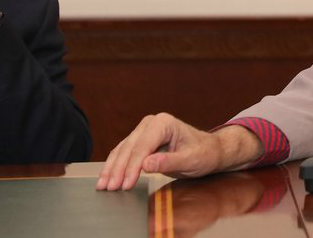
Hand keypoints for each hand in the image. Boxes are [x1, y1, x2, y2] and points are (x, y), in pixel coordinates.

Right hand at [96, 114, 260, 190]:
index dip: (132, 167)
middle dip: (118, 170)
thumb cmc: (203, 153)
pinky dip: (115, 166)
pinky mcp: (141, 140)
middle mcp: (151, 123)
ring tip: (103, 186)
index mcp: (163, 123)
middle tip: (109, 188)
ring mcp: (144, 130)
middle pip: (129, 148)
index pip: (142, 147)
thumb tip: (146, 164)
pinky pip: (124, 153)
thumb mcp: (190, 160)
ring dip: (112, 169)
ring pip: (122, 150)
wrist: (209, 150)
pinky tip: (107, 177)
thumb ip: (169, 162)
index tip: (125, 184)